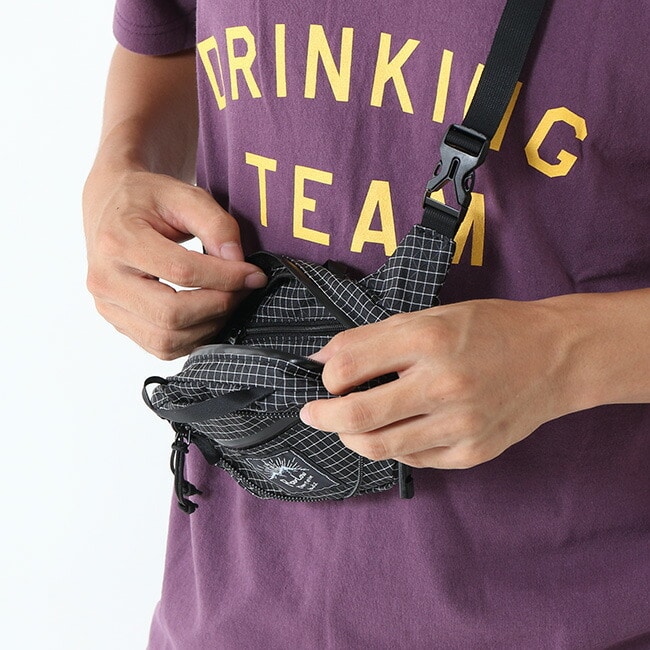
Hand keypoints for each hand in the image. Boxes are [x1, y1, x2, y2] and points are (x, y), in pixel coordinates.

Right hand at [83, 170, 266, 358]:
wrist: (111, 207)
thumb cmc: (147, 199)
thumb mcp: (184, 194)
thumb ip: (216, 224)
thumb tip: (238, 264)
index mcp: (118, 240)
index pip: (181, 272)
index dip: (226, 277)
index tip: (253, 273)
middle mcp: (105, 279)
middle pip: (172, 315)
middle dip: (219, 305)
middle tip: (243, 289)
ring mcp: (108, 307)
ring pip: (167, 340)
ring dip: (209, 325)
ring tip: (228, 300)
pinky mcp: (119, 324)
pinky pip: (162, 348)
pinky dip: (194, 338)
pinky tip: (209, 314)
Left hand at [299, 299, 574, 468]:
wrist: (554, 356)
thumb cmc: (489, 329)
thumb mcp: (430, 317)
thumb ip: (373, 338)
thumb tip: (323, 361)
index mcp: (428, 340)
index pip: (347, 367)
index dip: (324, 376)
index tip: (322, 378)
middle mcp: (443, 385)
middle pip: (355, 415)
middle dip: (321, 417)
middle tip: (312, 414)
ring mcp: (459, 425)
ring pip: (379, 446)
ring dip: (351, 437)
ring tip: (348, 425)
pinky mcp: (471, 453)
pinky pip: (413, 459)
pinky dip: (394, 446)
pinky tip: (398, 429)